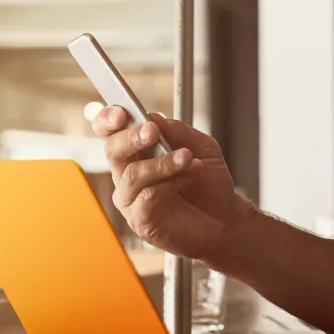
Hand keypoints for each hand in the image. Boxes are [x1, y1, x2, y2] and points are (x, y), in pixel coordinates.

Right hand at [93, 107, 244, 263]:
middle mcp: (128, 173)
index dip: (108, 120)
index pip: (110, 132)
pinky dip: (170, 183)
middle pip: (113, 149)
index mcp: (138, 151)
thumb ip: (177, 131)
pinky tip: (187, 179)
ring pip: (132, 174)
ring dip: (161, 163)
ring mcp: (131, 198)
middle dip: (132, 137)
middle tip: (153, 131)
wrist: (225, 219)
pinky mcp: (140, 220)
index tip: (121, 112)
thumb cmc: (208, 184)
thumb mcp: (201, 147)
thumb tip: (153, 117)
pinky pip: (146, 197)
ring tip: (187, 158)